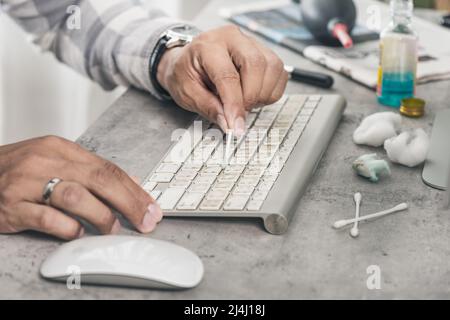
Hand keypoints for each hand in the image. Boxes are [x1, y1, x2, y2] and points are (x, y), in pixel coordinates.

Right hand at [0, 136, 161, 239]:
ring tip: (114, 229)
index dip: (134, 189)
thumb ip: (92, 172)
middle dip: (129, 203)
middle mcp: (46, 161)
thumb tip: (132, 183)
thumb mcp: (56, 161)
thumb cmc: (19, 170)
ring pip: (75, 196)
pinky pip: (46, 218)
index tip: (151, 206)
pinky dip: (68, 227)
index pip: (108, 167)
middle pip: (99, 179)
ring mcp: (26, 183)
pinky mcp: (11, 206)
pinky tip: (77, 232)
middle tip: (146, 220)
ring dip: (102, 216)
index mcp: (61, 149)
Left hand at [157, 25, 288, 134]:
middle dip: (251, 96)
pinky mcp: (264, 52)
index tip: (236, 126)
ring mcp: (251, 42)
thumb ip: (208, 108)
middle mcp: (232, 38)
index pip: (227, 75)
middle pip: (256, 64)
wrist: (190, 60)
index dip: (234, 104)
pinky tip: (255, 96)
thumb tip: (228, 124)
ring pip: (272, 67)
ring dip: (263, 94)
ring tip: (245, 103)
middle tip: (240, 113)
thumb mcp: (186, 93)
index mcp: (208, 46)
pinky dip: (271, 91)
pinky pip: (280, 73)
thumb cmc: (187, 72)